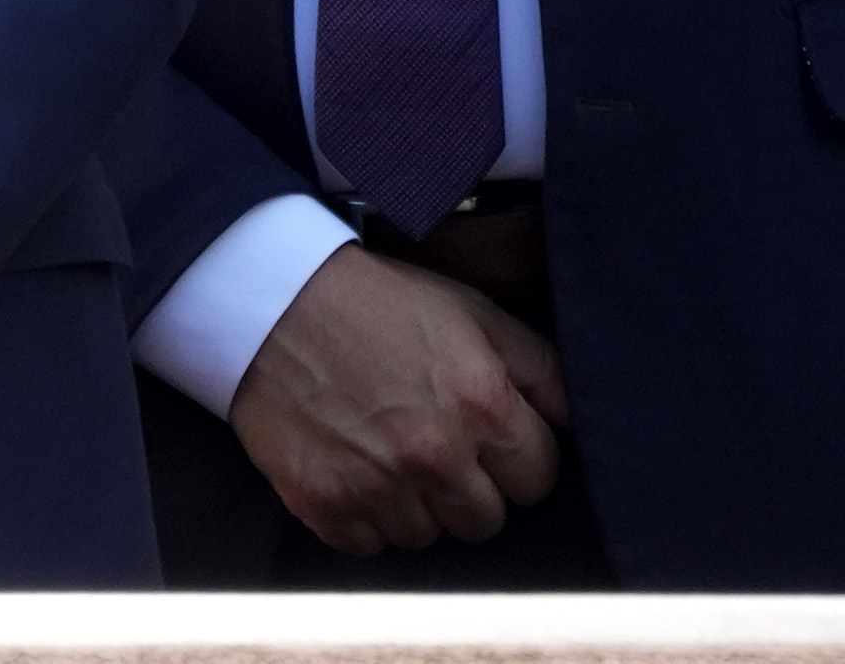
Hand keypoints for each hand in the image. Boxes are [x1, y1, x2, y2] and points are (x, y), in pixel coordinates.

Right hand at [228, 244, 567, 554]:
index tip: (490, 442)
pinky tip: (352, 467)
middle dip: (469, 489)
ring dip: (415, 503)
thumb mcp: (469, 311)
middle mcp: (435, 454)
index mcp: (481, 404)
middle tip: (434, 447)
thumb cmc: (376, 302)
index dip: (517, 459)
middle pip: (486, 521)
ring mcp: (378, 485)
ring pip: (428, 537)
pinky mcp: (326, 504)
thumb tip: (574, 420)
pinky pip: (369, 544)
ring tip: (386, 451)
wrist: (269, 301)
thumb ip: (537, 367)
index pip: (538, 479)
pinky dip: (364, 515)